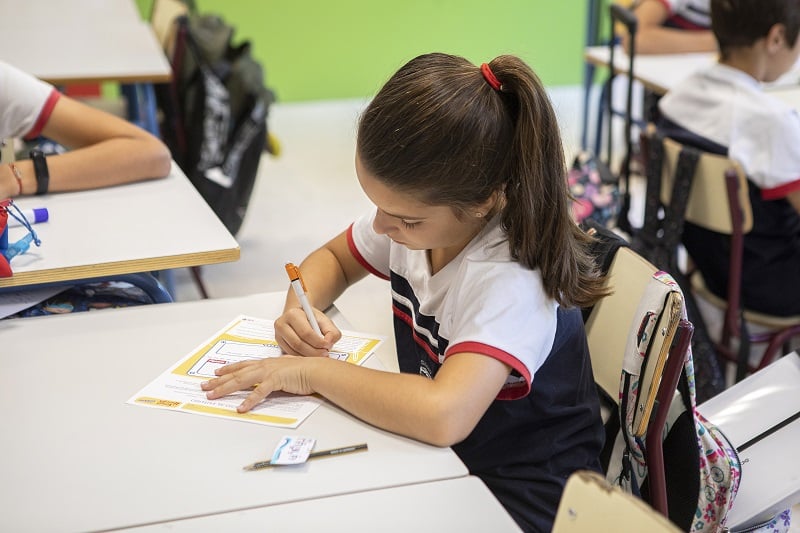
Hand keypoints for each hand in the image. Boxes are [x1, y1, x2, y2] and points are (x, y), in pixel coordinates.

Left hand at [201, 356, 318, 412]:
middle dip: (218, 380)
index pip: (242, 365)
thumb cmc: (304, 371)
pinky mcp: (275, 381)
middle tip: (204, 386)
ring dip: (225, 388)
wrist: (316, 370)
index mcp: (266, 363)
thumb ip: (275, 373)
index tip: (216, 372)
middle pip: (236, 373)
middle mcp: (264, 365)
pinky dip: (249, 401)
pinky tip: (241, 408)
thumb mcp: (285, 369)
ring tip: (213, 395)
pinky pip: (259, 392)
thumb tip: (271, 378)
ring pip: (241, 381)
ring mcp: (268, 372)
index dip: (228, 369)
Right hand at [274, 306, 340, 356]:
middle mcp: (282, 324)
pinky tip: (310, 355)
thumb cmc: (311, 318)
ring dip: (308, 356)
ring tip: (319, 354)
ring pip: (293, 351)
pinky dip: (302, 357)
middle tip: (324, 353)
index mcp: (293, 314)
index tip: (327, 346)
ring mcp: (278, 335)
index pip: (305, 332)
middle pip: (298, 343)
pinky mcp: (279, 344)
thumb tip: (328, 342)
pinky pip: (290, 354)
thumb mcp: (325, 321)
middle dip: (314, 352)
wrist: (300, 316)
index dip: (318, 342)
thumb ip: (332, 331)